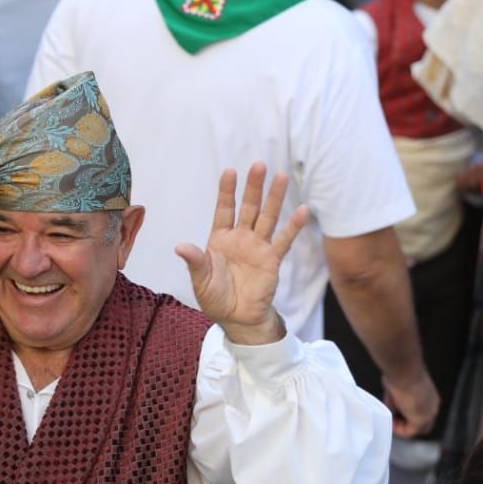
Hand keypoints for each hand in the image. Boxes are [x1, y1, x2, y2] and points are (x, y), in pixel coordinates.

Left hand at [175, 165, 308, 343]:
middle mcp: (241, 238)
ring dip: (274, 198)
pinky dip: (293, 226)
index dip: (227, 191)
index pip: (224, 209)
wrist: (236, 318)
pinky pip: (283, 240)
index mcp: (220, 239)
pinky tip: (302, 209)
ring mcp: (257, 247)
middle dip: (253, 187)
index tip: (230, 171)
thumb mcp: (201, 280)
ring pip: (267, 217)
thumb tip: (180, 246)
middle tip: (259, 164)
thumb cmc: (216, 298)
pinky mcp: (272, 259)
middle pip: (249, 207)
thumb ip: (195, 261)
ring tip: (281, 176)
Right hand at [384, 369, 440, 437]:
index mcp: (431, 397)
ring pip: (416, 430)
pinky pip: (409, 433)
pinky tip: (390, 423)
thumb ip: (397, 402)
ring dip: (402, 428)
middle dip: (406, 425)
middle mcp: (433, 407)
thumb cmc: (400, 373)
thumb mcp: (398, 389)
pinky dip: (399, 431)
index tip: (394, 414)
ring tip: (390, 421)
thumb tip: (391, 410)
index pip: (422, 414)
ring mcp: (429, 415)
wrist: (403, 370)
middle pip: (422, 426)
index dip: (408, 418)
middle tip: (393, 422)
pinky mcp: (421, 420)